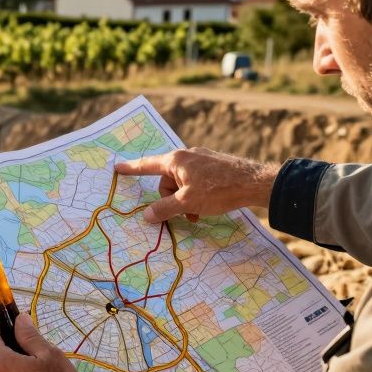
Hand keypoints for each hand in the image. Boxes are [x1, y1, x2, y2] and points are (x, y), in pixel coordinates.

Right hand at [115, 148, 280, 223]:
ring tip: (198, 214)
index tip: (117, 168)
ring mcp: (201, 159)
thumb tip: (147, 215)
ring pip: (182, 183)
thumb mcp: (187, 203)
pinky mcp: (214, 165)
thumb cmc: (218, 191)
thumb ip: (165, 209)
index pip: (147, 165)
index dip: (131, 169)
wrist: (254, 182)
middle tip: (184, 214)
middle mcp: (186, 155)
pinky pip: (195, 181)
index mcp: (175, 160)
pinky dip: (196, 195)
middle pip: (167, 180)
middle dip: (171, 199)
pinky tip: (207, 206)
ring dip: (185, 200)